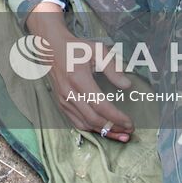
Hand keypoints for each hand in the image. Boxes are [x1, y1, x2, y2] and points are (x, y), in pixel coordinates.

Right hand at [27, 1, 133, 142]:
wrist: (51, 47)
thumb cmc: (76, 48)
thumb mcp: (97, 50)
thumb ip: (112, 68)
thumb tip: (127, 85)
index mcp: (79, 79)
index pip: (100, 105)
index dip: (116, 117)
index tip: (130, 123)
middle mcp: (69, 93)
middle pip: (93, 119)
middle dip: (113, 129)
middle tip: (129, 132)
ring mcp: (63, 100)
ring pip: (85, 124)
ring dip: (104, 132)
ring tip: (120, 135)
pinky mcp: (61, 104)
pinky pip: (77, 122)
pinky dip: (92, 129)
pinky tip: (103, 130)